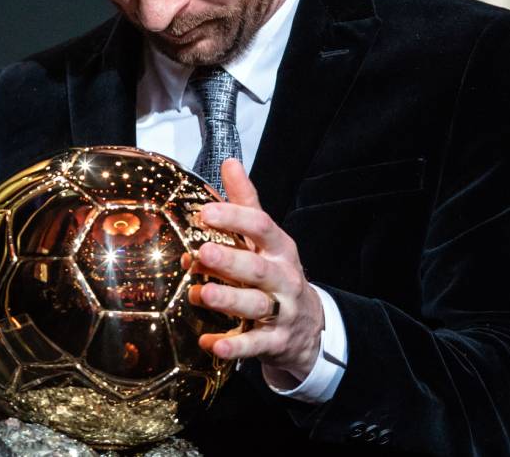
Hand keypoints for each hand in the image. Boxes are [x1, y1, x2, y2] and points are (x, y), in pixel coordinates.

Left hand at [187, 159, 324, 386]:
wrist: (308, 326)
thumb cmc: (277, 273)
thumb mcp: (267, 238)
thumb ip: (246, 203)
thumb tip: (229, 163)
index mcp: (279, 248)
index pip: (261, 226)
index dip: (234, 217)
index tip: (205, 211)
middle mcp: (282, 277)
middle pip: (257, 267)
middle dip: (230, 260)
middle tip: (202, 251)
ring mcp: (281, 311)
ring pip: (256, 305)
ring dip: (228, 300)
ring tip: (201, 294)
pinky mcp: (275, 341)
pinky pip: (254, 344)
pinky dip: (234, 346)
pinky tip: (211, 344)